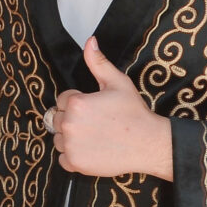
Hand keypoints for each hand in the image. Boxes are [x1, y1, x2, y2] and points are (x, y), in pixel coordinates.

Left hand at [46, 37, 173, 177]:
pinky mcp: (75, 164)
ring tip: (95, 136)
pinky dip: (74, 156)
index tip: (95, 109)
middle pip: (58, 119)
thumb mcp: (118, 82)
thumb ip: (98, 62)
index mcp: (76, 103)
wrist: (148, 143)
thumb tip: (90, 42)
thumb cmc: (134, 113)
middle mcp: (69, 125)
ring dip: (71, 138)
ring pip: (59, 139)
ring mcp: (71, 146)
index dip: (79, 102)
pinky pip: (63, 158)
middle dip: (73, 119)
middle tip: (97, 123)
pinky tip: (92, 150)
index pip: (63, 100)